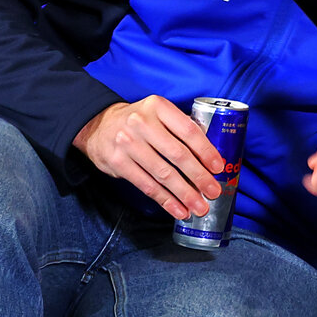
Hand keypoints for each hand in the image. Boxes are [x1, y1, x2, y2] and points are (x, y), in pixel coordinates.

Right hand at [72, 96, 224, 219]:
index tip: (218, 167)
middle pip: (177, 155)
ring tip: (199, 206)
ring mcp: (128, 144)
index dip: (206, 151)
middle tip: (213, 191)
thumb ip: (180, 126)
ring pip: (163, 174)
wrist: (98, 126)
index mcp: (158, 107)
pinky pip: (146, 185)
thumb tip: (210, 154)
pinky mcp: (118, 163)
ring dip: (184, 194)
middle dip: (199, 176)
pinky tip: (178, 209)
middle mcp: (142, 123)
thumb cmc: (139, 121)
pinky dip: (165, 200)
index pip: (188, 130)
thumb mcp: (158, 113)